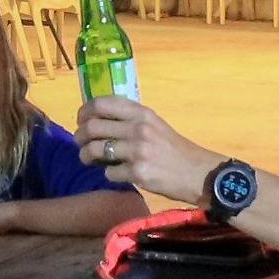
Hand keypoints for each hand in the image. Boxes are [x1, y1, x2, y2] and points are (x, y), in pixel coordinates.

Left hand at [75, 93, 210, 204]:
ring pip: (94, 150)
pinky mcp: (137, 173)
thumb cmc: (174, 148)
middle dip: (79, 136)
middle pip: (92, 127)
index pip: (101, 103)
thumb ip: (130, 119)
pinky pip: (109, 172)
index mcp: (141, 113)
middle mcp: (138, 129)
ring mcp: (137, 151)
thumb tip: (97, 119)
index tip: (81, 120)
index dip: (84, 111)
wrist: (198, 173)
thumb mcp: (154, 124)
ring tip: (88, 160)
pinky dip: (108, 174)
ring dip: (86, 156)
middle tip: (80, 143)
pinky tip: (116, 173)